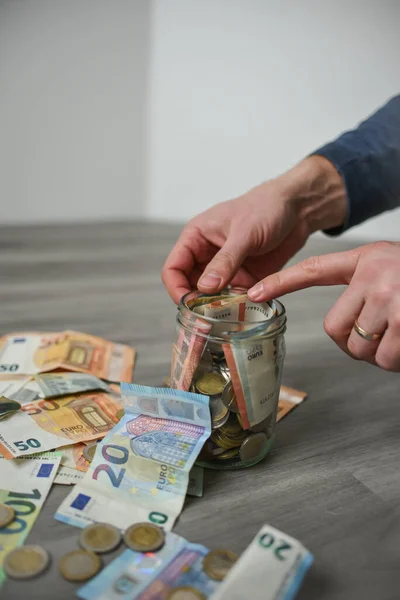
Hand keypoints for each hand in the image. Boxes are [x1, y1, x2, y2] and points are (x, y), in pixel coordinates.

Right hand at [162, 156, 346, 302]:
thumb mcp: (244, 233)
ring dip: (216, 309)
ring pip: (210, 297)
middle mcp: (206, 255)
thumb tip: (205, 287)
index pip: (173, 268)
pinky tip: (244, 312)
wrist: (297, 209)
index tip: (188, 306)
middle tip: (207, 320)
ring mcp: (224, 269)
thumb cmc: (266, 208)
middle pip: (189, 287)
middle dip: (196, 304)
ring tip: (226, 318)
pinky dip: (236, 308)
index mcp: (196, 238)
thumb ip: (225, 261)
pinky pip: (232, 299)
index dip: (176, 289)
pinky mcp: (243, 278)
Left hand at [248, 241, 399, 370]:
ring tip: (398, 335)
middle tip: (378, 335)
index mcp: (365, 260)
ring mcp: (388, 297)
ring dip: (378, 353)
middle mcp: (372, 276)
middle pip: (334, 327)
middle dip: (353, 342)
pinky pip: (384, 358)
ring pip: (359, 347)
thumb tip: (350, 326)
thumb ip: (365, 287)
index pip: (314, 270)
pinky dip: (395, 360)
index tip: (255, 292)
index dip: (281, 282)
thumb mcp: (393, 267)